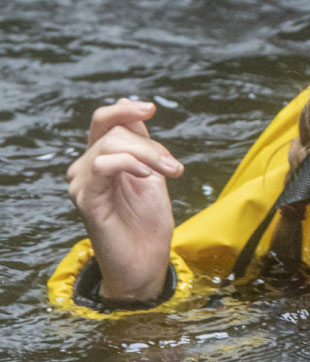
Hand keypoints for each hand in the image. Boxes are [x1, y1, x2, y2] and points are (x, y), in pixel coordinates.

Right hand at [67, 99, 183, 300]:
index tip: (150, 108)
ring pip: (110, 146)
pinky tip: (147, 175)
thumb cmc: (148, 220)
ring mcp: (83, 184)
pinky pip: (103, 166)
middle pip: (115, 133)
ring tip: (170, 172)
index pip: (103, 121)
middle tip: (174, 167)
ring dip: (148, 155)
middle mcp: (86, 169)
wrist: (146, 260)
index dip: (124, 110)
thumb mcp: (151, 171)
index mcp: (102, 160)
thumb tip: (127, 102)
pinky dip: (129, 163)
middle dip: (151, 145)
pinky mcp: (86, 200)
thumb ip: (140, 141)